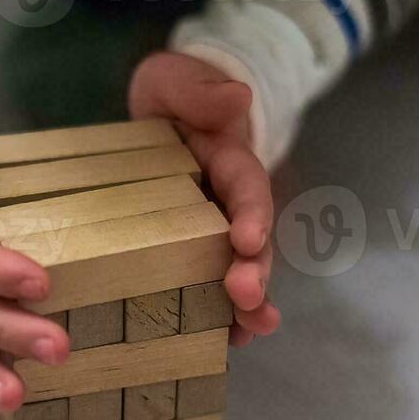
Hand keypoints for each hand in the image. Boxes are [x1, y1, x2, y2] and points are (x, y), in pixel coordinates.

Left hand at [128, 51, 280, 345]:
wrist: (163, 113)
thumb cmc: (171, 94)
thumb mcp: (175, 77)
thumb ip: (200, 87)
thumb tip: (238, 97)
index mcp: (227, 157)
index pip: (245, 184)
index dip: (251, 212)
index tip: (247, 239)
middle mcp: (230, 199)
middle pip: (253, 237)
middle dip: (255, 270)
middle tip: (248, 298)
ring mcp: (217, 229)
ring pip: (242, 268)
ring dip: (248, 302)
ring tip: (251, 332)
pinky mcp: (196, 249)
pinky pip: (214, 284)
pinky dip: (224, 314)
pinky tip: (227, 342)